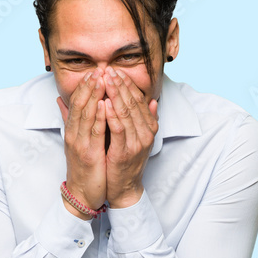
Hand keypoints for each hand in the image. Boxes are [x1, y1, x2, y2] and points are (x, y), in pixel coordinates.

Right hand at [57, 70, 107, 211]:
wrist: (82, 194)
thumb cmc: (83, 168)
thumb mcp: (75, 141)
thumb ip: (70, 121)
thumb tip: (61, 101)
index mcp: (71, 131)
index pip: (75, 103)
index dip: (84, 86)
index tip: (93, 71)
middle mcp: (73, 135)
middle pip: (79, 104)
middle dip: (89, 85)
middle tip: (99, 69)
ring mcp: (80, 144)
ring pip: (86, 115)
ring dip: (94, 95)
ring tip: (102, 79)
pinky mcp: (90, 154)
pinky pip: (96, 132)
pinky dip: (100, 117)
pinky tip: (105, 104)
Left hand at [103, 67, 158, 207]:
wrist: (124, 188)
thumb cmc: (125, 161)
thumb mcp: (136, 137)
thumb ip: (144, 119)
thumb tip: (153, 101)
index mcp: (148, 127)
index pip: (138, 99)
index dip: (127, 83)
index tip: (115, 70)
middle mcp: (146, 133)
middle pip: (133, 102)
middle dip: (120, 84)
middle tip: (108, 69)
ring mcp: (137, 142)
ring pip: (127, 112)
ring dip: (115, 94)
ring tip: (105, 80)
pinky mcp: (126, 152)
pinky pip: (119, 129)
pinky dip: (112, 115)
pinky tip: (105, 103)